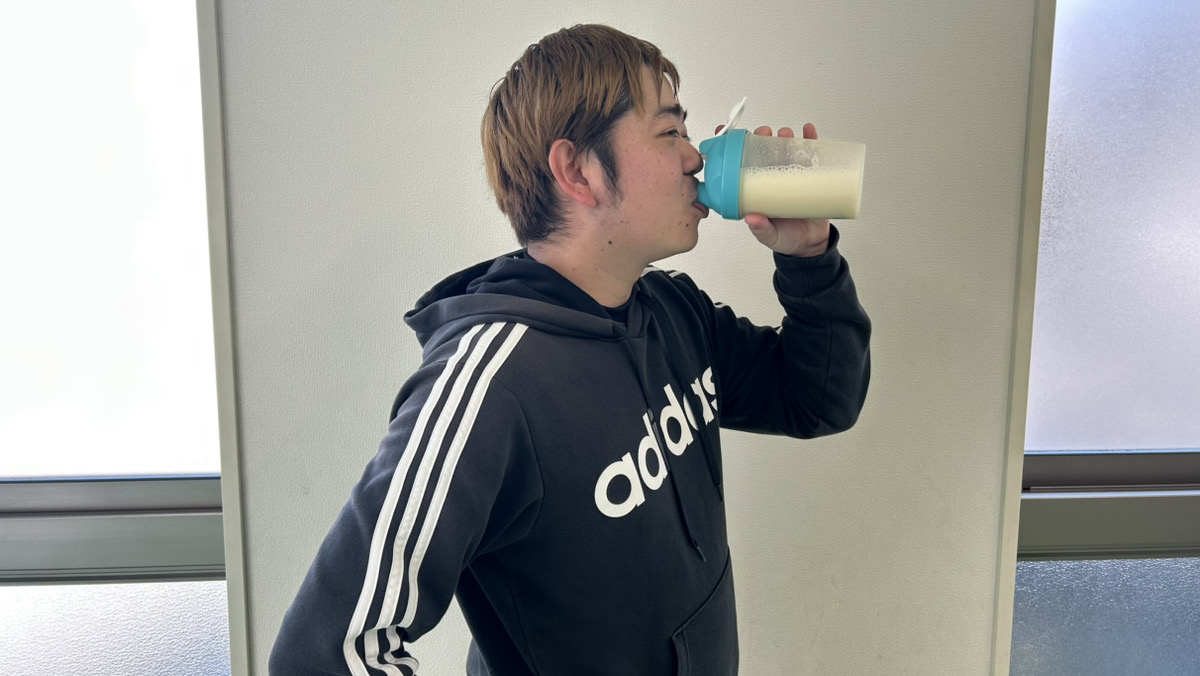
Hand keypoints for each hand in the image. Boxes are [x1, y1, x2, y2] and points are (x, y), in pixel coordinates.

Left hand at [716, 123, 831, 257]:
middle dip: (761, 137)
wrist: (811, 243)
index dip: (732, 150)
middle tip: (764, 133)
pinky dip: (810, 139)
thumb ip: (761, 229)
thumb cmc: (786, 238)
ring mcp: (790, 175)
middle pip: (763, 151)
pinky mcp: (810, 175)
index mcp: (756, 191)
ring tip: (785, 134)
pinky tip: (808, 131)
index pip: (740, 167)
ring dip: (784, 137)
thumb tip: (752, 218)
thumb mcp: (770, 236)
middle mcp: (771, 179)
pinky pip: (810, 153)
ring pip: (785, 149)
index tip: (727, 135)